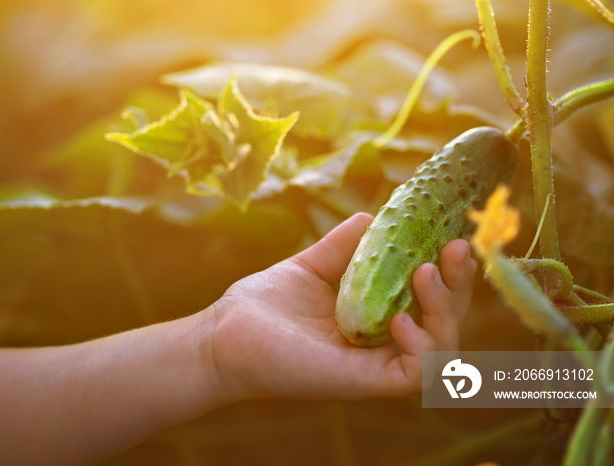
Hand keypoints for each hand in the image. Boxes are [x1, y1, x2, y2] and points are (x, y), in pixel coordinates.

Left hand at [206, 213, 476, 401]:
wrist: (226, 333)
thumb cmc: (265, 304)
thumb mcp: (312, 265)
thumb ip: (346, 247)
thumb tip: (375, 215)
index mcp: (377, 317)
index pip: (430, 298)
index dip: (450, 270)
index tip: (455, 235)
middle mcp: (384, 344)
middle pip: (447, 321)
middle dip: (460, 285)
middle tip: (457, 247)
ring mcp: (376, 365)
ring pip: (442, 349)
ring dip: (446, 310)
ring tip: (425, 274)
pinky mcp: (365, 383)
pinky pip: (415, 375)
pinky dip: (421, 347)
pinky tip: (399, 320)